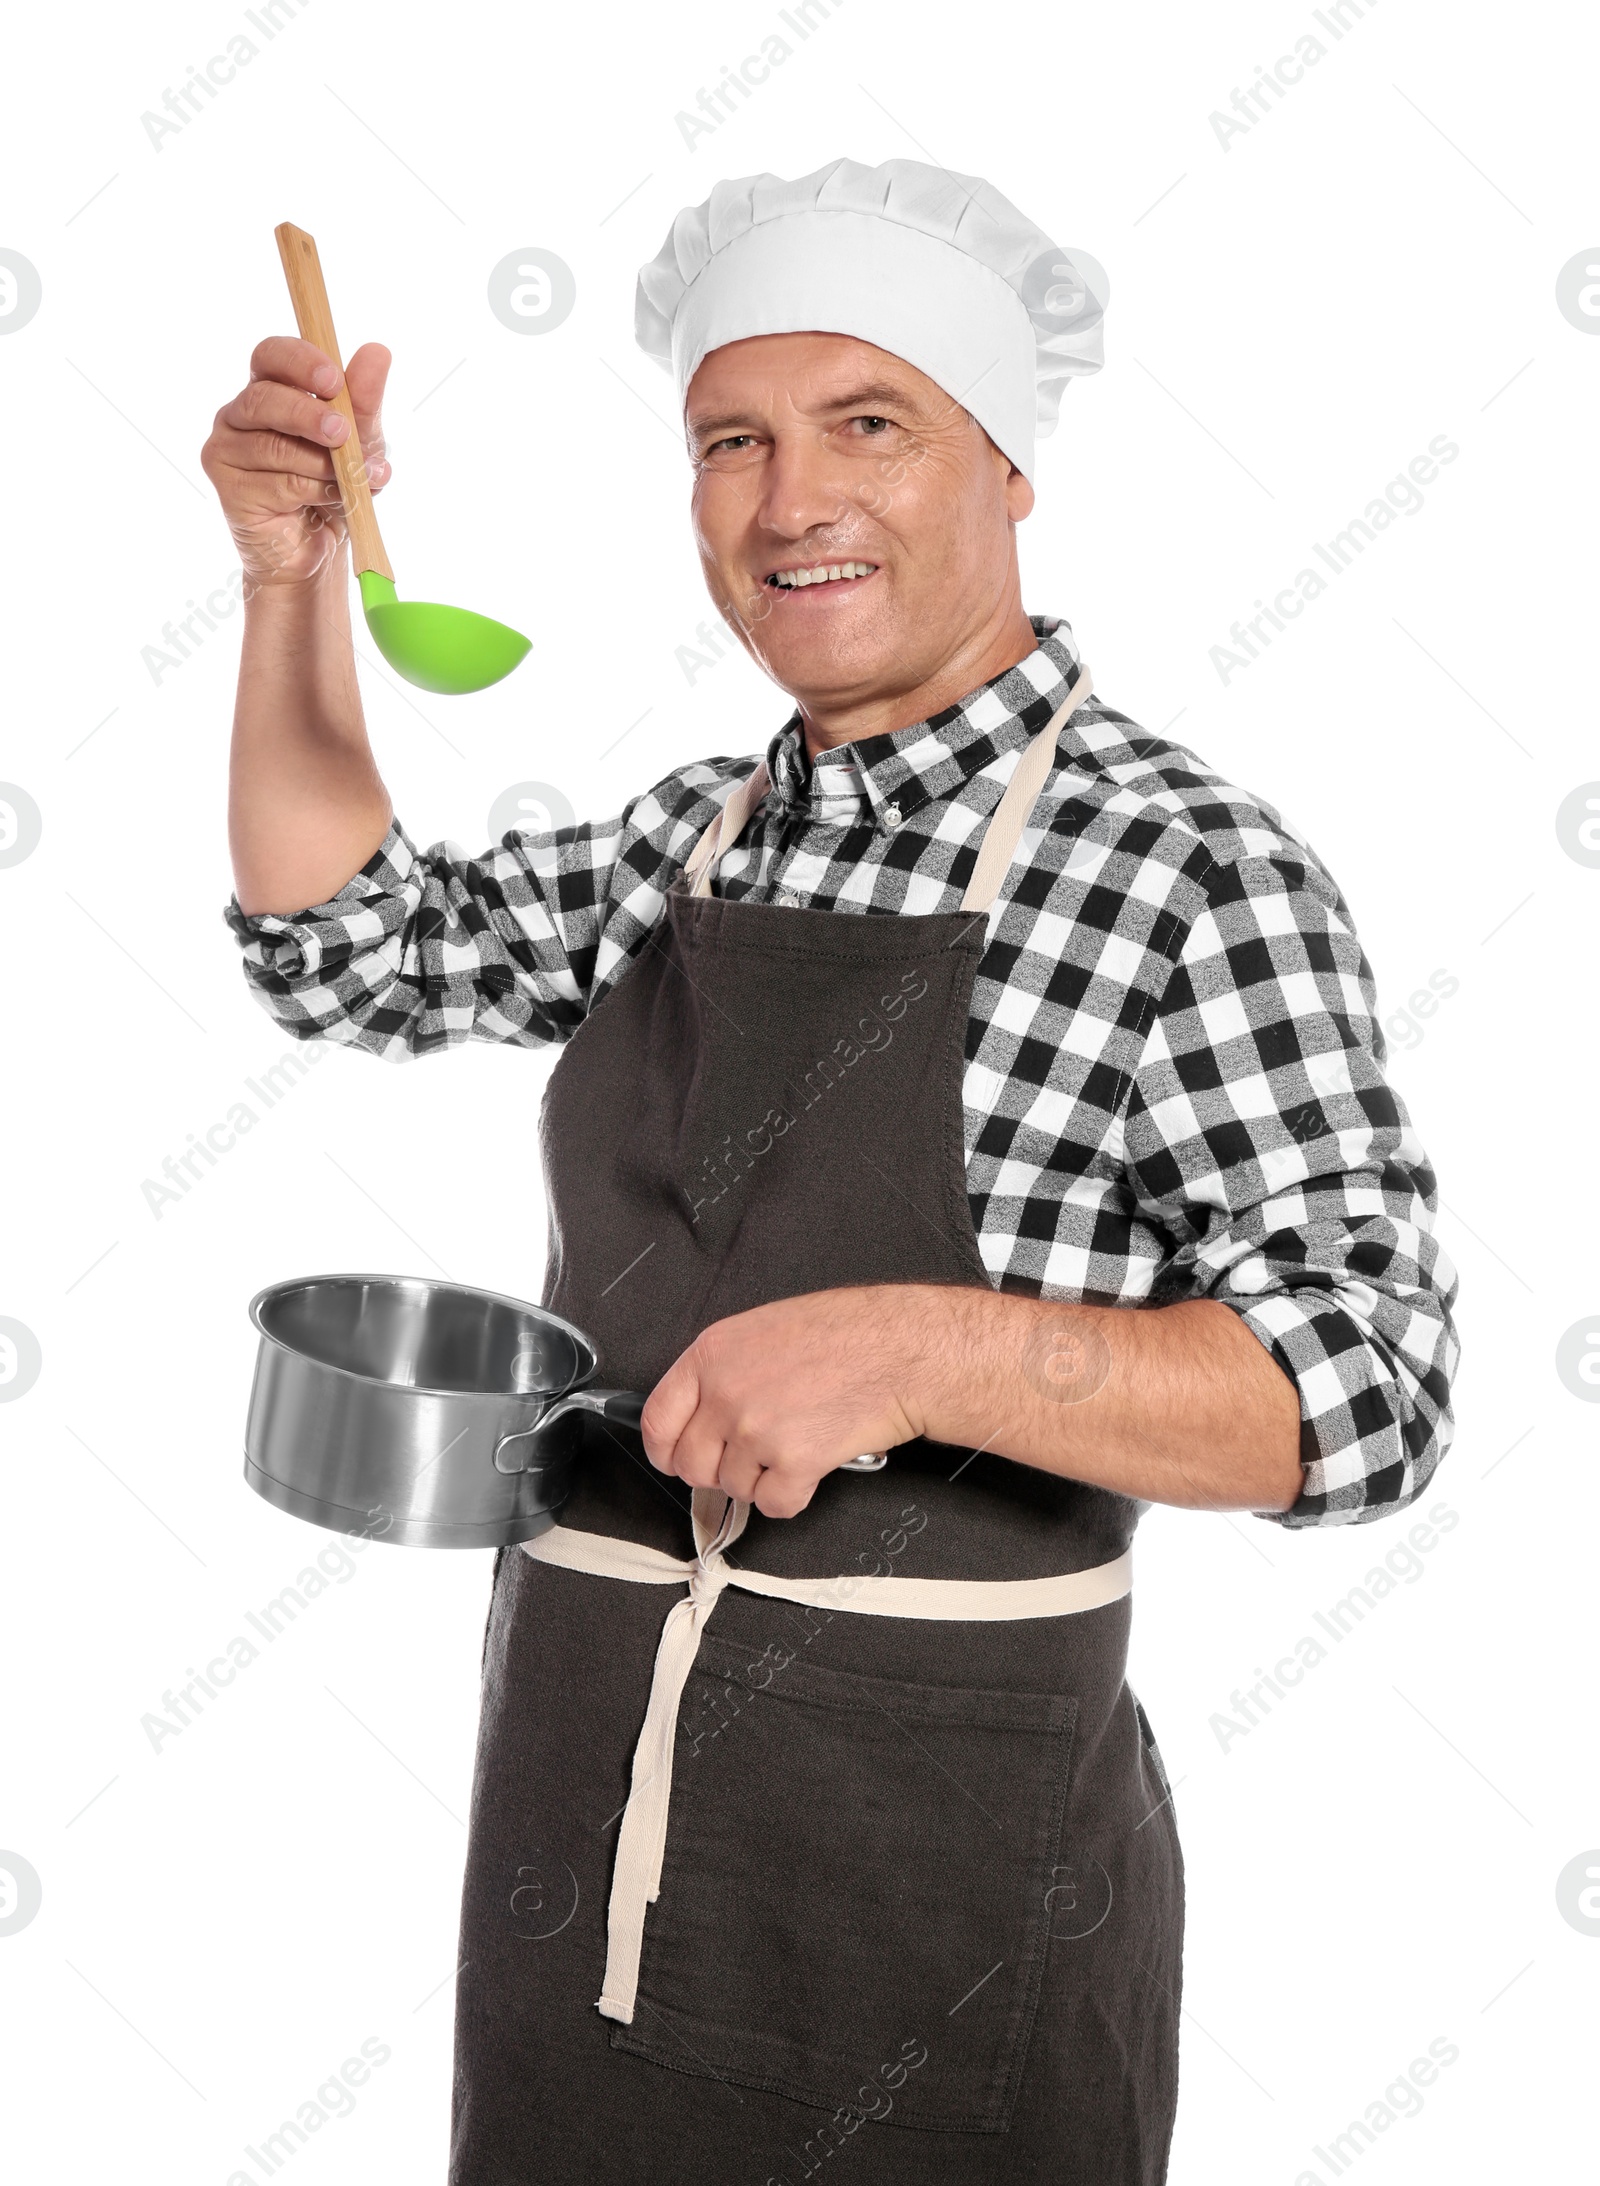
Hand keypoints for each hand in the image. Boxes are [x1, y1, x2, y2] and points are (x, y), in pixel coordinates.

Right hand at [201, 336, 390, 588]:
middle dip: (308, 414)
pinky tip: (334, 499)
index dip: (299, 362)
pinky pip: (276, 484)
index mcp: (269, 390)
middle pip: (263, 398)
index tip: (333, 379)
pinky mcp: (229, 490)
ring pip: (274, 446)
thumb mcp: (359, 441)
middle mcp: (239, 415)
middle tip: (342, 431)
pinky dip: (315, 490)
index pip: (270, 356)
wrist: (318, 549)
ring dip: (321, 463)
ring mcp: (227, 451)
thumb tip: (378, 351)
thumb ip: (363, 400)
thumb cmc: (332, 485)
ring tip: (354, 477)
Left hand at [640, 1288, 924, 1518]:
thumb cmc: (846, 1332)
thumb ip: (722, 1372)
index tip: (676, 1458)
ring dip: (762, 1479)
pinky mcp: (794, 1461)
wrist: (901, 1348)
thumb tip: (700, 1415)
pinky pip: (774, 1504)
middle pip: (692, 1466)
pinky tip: (813, 1464)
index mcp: (711, 1355)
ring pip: (735, 1488)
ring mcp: (757, 1430)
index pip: (657, 1420)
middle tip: (751, 1456)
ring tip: (796, 1444)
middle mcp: (726, 1393)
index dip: (666, 1450)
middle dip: (719, 1470)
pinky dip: (793, 1495)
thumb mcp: (764, 1330)